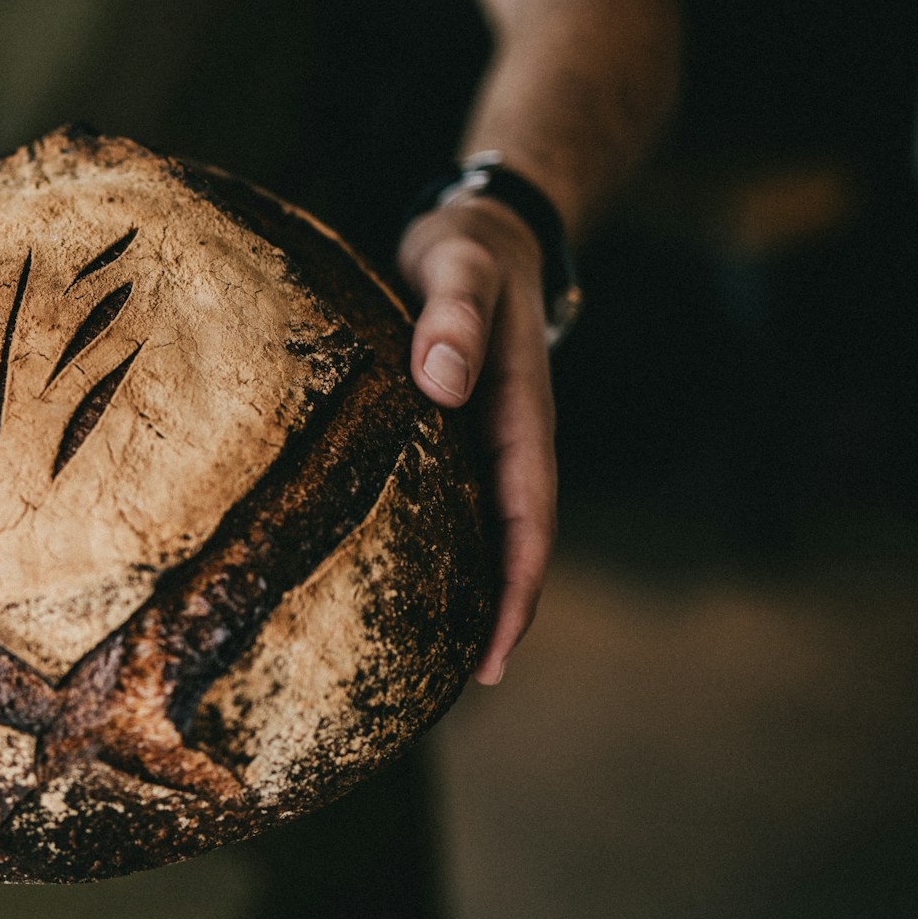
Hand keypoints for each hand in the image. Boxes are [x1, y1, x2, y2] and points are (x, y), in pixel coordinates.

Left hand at [395, 197, 556, 684]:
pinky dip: (434, 541)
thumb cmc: (470, 251)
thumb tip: (441, 384)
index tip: (495, 657)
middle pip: (508, 543)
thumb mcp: (461, 269)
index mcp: (522, 416)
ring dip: (464, 588)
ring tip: (421, 657)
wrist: (482, 230)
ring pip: (478, 527)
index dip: (517, 592)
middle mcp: (506, 439)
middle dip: (494, 615)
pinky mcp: (449, 429)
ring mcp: (479, 438)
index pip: (528, 521)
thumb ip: (454, 317)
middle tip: (454, 688)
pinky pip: (448, 498)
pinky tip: (389, 573)